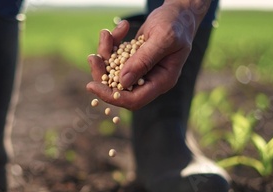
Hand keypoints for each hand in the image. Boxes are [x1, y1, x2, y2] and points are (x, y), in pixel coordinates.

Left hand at [86, 1, 209, 109]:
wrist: (179, 12)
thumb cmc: (177, 24)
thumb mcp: (163, 39)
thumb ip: (144, 60)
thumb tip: (122, 82)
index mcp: (162, 81)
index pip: (134, 99)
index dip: (112, 96)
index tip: (93, 86)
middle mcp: (150, 80)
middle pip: (119, 89)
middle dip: (102, 74)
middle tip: (93, 58)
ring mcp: (140, 71)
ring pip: (113, 72)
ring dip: (105, 54)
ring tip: (106, 34)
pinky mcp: (133, 60)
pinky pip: (115, 58)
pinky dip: (111, 44)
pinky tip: (120, 28)